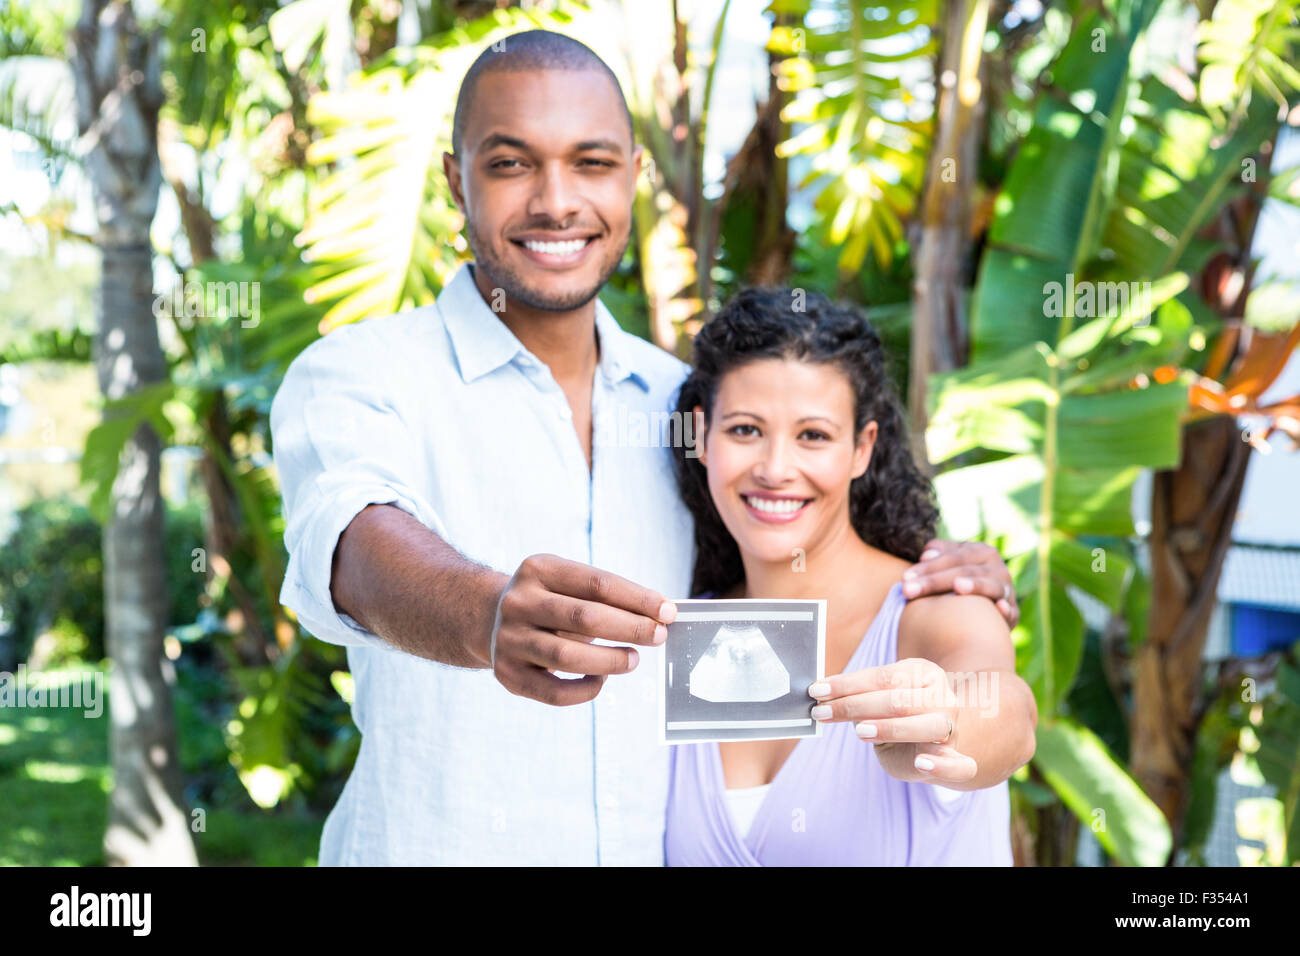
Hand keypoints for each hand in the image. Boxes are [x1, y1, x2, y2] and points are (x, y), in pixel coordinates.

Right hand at [490, 554, 675, 706]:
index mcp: (538, 569)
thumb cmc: (551, 601)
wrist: (490, 618)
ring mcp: (508, 639)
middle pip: (584, 617)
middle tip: (659, 636)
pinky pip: (553, 692)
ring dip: (610, 660)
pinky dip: (585, 689)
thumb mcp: (569, 584)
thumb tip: (661, 615)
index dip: (638, 599)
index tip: (669, 612)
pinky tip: (602, 679)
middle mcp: (518, 602)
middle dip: (631, 628)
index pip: (598, 583)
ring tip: (634, 659)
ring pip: (567, 657)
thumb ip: (608, 597)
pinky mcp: (507, 674)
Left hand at [808, 659, 977, 785]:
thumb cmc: (896, 716)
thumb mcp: (879, 698)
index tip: (817, 690)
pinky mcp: (955, 759)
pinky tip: (921, 763)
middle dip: (856, 706)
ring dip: (890, 728)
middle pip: (899, 699)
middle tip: (822, 711)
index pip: (884, 676)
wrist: (933, 746)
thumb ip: (858, 694)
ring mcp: (951, 728)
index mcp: (924, 673)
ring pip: (926, 725)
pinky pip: (959, 765)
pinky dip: (942, 764)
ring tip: (860, 732)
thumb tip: (820, 691)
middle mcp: (942, 697)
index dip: (848, 684)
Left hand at [902, 538, 1018, 628]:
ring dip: (975, 586)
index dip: (928, 566)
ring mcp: (1007, 589)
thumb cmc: (956, 583)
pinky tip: (999, 608)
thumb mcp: (947, 566)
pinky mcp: (1012, 613)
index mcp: (980, 552)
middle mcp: (996, 567)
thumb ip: (937, 556)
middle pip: (964, 570)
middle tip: (908, 591)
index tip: (904, 578)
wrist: (983, 612)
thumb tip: (927, 554)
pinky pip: (1010, 611)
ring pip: (989, 586)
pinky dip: (1006, 609)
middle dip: (935, 581)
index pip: (952, 556)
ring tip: (958, 587)